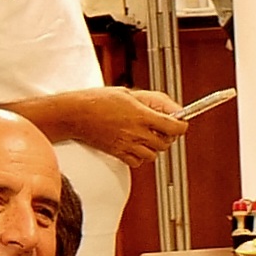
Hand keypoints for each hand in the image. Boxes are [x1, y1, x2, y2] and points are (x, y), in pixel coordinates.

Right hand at [69, 87, 186, 164]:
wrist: (74, 113)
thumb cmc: (96, 100)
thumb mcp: (127, 93)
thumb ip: (150, 101)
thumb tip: (169, 108)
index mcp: (142, 115)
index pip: (175, 127)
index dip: (181, 126)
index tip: (180, 124)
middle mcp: (137, 132)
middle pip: (166, 143)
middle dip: (166, 136)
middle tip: (159, 129)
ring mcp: (128, 144)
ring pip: (154, 155)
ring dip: (153, 147)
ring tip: (144, 136)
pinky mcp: (118, 153)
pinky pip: (138, 162)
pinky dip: (139, 157)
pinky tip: (133, 146)